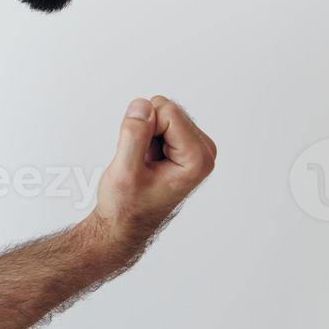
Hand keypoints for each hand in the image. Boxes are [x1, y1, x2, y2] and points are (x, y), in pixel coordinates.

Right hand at [89, 95, 216, 243]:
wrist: (125, 223)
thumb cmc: (127, 207)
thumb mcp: (125, 172)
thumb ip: (134, 135)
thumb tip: (141, 104)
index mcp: (198, 159)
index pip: (166, 111)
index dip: (143, 129)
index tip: (141, 157)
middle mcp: (203, 151)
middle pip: (166, 108)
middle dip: (145, 130)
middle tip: (141, 161)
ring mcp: (195, 147)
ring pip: (160, 111)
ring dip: (144, 134)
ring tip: (143, 162)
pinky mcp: (184, 143)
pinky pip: (158, 119)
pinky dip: (146, 136)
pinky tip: (146, 160)